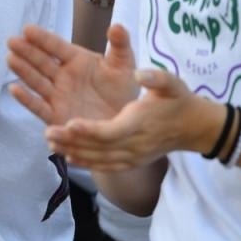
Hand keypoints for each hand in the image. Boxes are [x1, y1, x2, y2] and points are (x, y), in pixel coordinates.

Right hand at [7, 23, 143, 132]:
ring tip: (10, 59)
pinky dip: (26, 99)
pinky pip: (39, 107)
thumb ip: (121, 45)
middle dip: (26, 51)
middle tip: (12, 41)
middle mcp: (63, 76)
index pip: (56, 46)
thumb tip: (116, 25)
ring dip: (23, 70)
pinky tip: (14, 89)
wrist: (125, 124)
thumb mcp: (124, 66)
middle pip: (41, 62)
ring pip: (36, 81)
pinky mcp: (56, 116)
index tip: (27, 29)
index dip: (42, 38)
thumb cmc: (122, 91)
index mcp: (77, 60)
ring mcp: (57, 96)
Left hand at [44, 68, 221, 171]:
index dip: (90, 130)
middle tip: (48, 132)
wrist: (192, 127)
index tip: (70, 122)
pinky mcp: (131, 162)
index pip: (111, 132)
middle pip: (99, 148)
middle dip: (72, 141)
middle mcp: (134, 145)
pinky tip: (67, 156)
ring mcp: (132, 157)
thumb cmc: (177, 100)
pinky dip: (85, 163)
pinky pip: (105, 166)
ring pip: (99, 159)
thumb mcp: (171, 84)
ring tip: (50, 143)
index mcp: (140, 124)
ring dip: (73, 152)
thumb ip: (156, 78)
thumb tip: (141, 74)